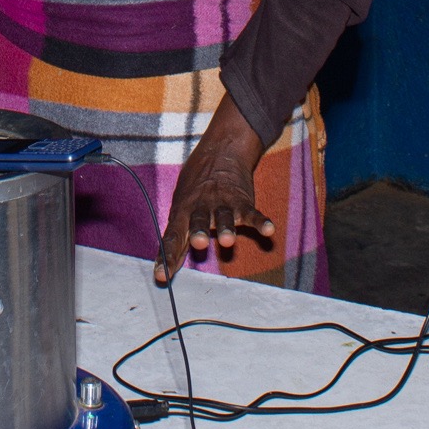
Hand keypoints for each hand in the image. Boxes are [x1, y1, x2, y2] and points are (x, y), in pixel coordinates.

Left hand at [157, 96, 271, 284]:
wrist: (220, 151)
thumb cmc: (196, 185)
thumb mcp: (181, 206)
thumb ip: (179, 235)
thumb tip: (166, 267)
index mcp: (183, 212)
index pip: (172, 237)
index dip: (166, 257)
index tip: (160, 276)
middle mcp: (201, 208)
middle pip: (198, 222)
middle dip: (198, 232)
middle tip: (198, 243)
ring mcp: (222, 204)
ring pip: (224, 217)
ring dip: (226, 229)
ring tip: (228, 241)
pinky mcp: (242, 201)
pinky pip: (252, 213)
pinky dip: (260, 222)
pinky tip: (268, 230)